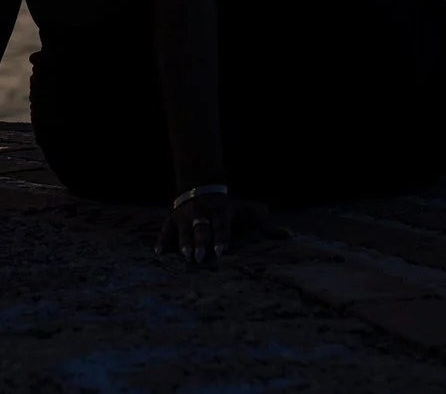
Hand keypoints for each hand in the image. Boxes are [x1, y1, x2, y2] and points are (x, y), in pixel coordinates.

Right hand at [154, 191, 274, 266]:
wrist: (201, 187)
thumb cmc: (228, 206)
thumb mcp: (246, 209)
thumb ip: (264, 222)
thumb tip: (286, 235)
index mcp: (221, 212)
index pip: (222, 226)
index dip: (222, 237)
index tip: (222, 250)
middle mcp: (202, 213)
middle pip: (202, 228)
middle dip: (202, 242)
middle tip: (201, 258)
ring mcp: (186, 216)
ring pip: (184, 230)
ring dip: (184, 242)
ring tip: (185, 255)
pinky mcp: (173, 219)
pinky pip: (165, 230)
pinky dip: (161, 241)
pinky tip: (158, 254)